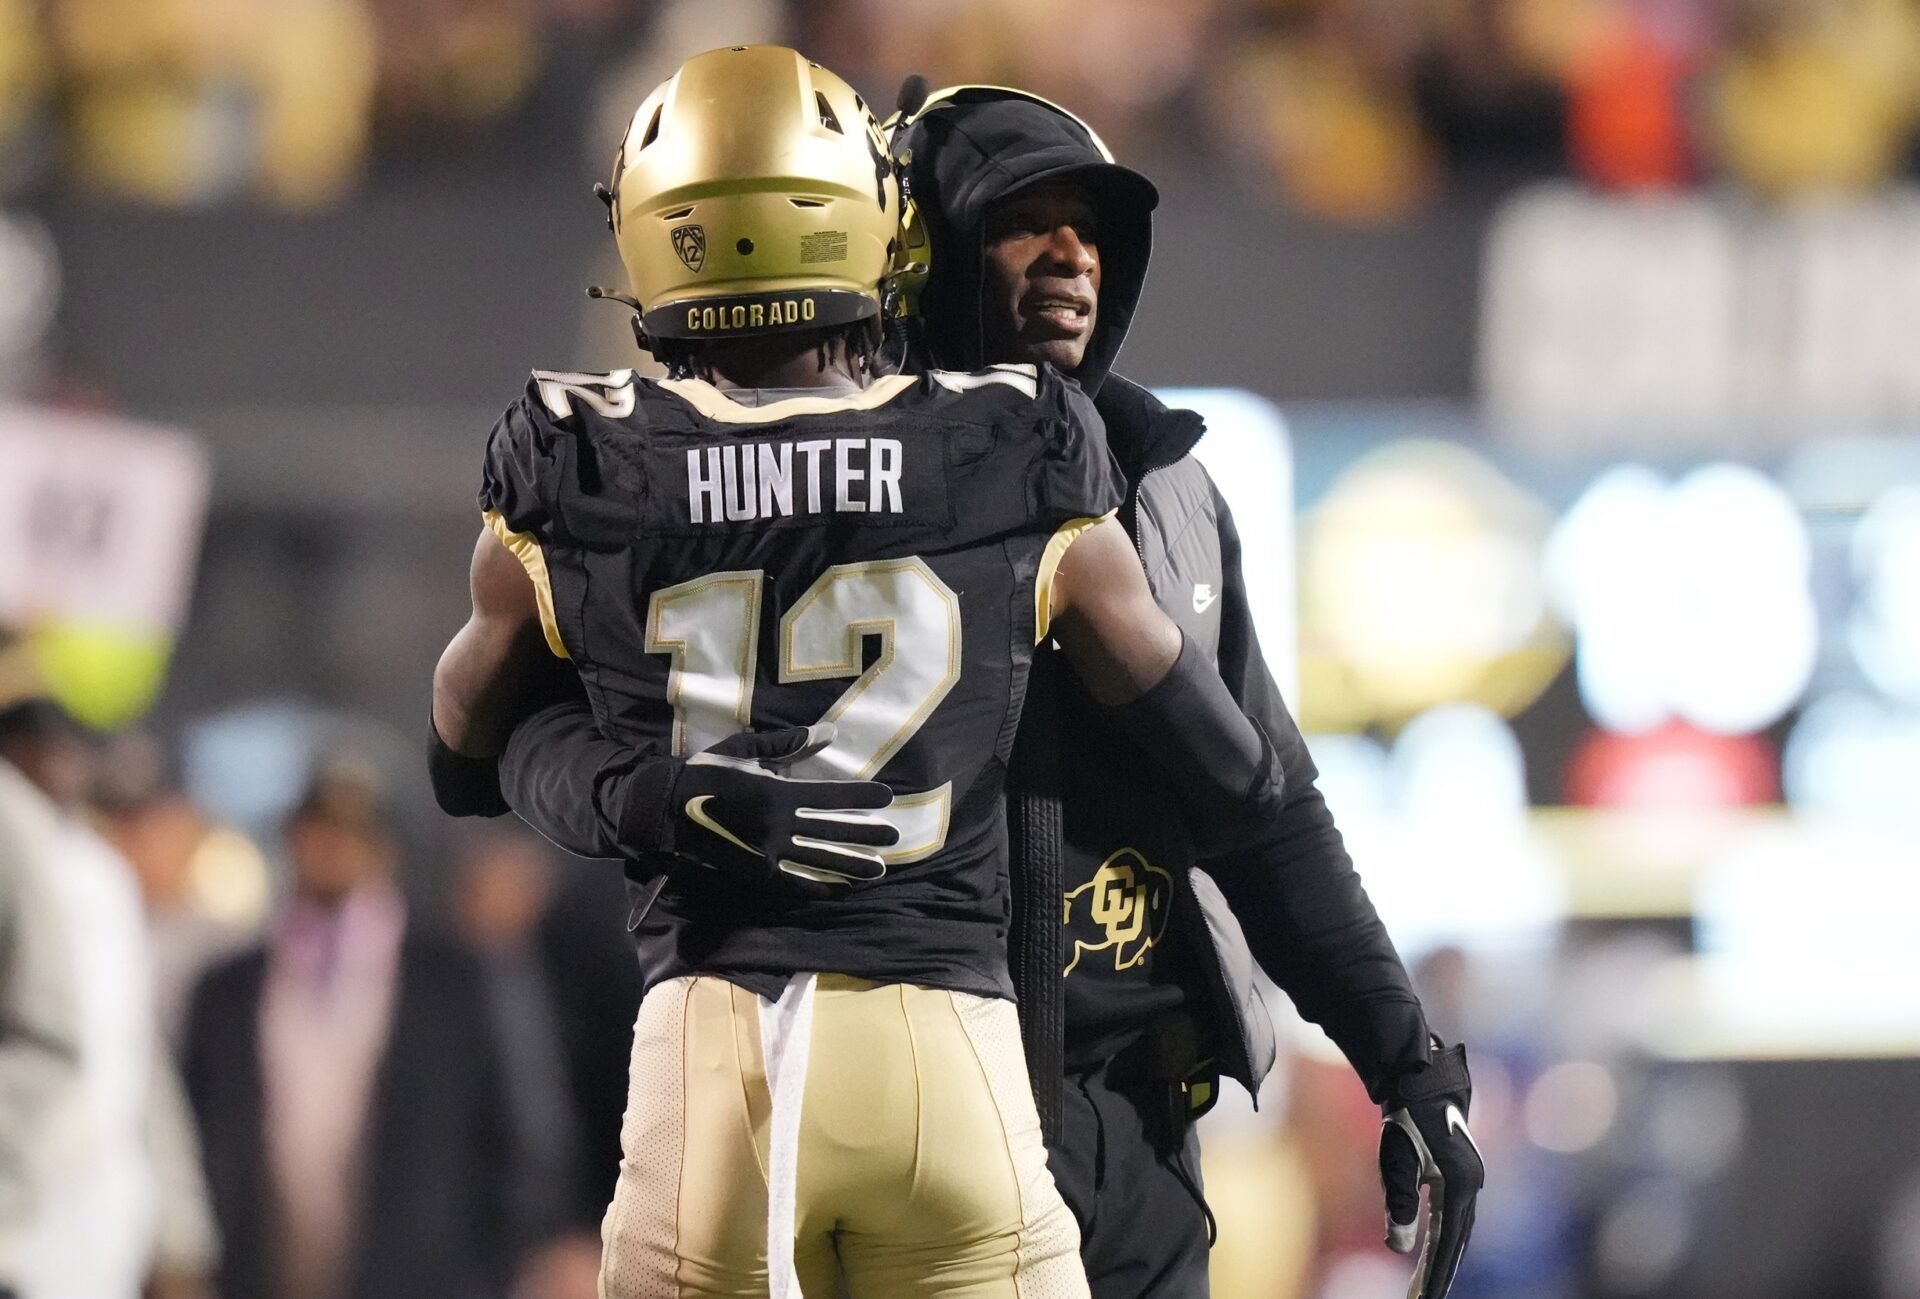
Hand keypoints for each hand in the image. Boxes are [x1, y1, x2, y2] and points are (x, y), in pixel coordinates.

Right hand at [665, 724, 898, 888]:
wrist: (663, 811)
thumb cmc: (706, 773)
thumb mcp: (745, 749)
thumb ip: (788, 743)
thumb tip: (828, 732)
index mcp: (776, 793)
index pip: (830, 796)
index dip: (861, 797)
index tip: (889, 797)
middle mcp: (776, 826)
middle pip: (831, 831)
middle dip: (866, 835)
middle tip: (895, 838)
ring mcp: (767, 853)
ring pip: (818, 860)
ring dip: (851, 865)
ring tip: (878, 870)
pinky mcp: (755, 872)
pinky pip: (793, 882)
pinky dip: (818, 887)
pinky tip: (840, 889)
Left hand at [1379, 1040, 1484, 1298]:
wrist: (1420, 1083)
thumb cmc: (1406, 1120)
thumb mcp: (1397, 1163)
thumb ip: (1399, 1206)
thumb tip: (1398, 1250)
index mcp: (1459, 1187)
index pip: (1448, 1244)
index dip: (1436, 1275)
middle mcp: (1471, 1187)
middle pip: (1457, 1242)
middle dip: (1441, 1273)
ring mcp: (1469, 1180)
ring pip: (1458, 1230)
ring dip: (1444, 1258)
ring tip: (1426, 1286)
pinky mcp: (1461, 1175)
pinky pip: (1454, 1215)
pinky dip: (1445, 1237)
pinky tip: (1432, 1251)